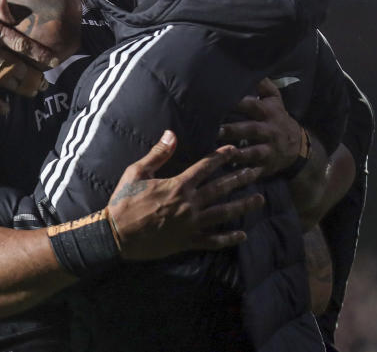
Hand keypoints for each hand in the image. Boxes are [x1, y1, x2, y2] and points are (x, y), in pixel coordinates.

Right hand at [0, 0, 56, 112]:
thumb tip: (15, 18)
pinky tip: (3, 109)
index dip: (40, 53)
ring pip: (0, 77)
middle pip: (14, 64)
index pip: (22, 43)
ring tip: (31, 92)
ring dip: (17, 86)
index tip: (55, 60)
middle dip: (32, 73)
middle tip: (45, 81)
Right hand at [108, 130, 263, 260]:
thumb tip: (171, 134)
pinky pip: (213, 240)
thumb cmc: (124, 201)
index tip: (235, 150)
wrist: (117, 235)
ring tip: (260, 200)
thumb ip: (157, 154)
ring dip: (243, 205)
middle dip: (240, 178)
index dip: (221, 157)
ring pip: (223, 213)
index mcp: (178, 185)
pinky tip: (243, 235)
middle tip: (257, 171)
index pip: (205, 167)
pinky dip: (229, 238)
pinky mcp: (187, 242)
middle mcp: (189, 204)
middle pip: (221, 188)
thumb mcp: (136, 172)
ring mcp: (191, 224)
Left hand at [218, 78, 301, 175]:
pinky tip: (227, 175)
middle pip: (250, 129)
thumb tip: (251, 63)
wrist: (299, 147)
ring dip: (235, 153)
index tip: (217, 97)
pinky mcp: (265, 166)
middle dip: (232, 129)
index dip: (236, 101)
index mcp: (267, 113)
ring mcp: (268, 150)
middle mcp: (268, 131)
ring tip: (217, 153)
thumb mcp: (274, 100)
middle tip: (213, 128)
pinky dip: (241, 174)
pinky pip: (253, 171)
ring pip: (251, 152)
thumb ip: (263, 84)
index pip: (251, 105)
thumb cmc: (278, 119)